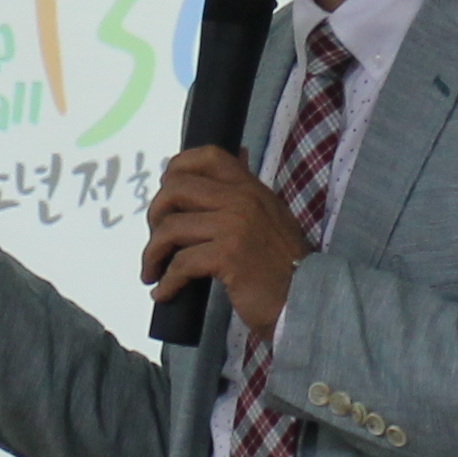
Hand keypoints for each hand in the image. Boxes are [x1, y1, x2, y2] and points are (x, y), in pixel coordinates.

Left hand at [138, 147, 311, 337]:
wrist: (305, 300)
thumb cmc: (283, 265)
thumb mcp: (271, 216)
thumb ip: (247, 194)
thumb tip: (236, 156)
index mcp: (251, 188)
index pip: (208, 156)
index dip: (177, 168)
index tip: (165, 193)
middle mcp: (242, 200)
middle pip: (176, 189)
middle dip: (155, 215)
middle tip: (157, 241)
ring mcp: (235, 227)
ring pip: (171, 228)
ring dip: (153, 254)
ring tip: (152, 272)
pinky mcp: (227, 256)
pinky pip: (180, 264)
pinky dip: (166, 282)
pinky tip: (164, 293)